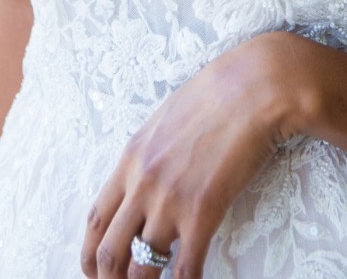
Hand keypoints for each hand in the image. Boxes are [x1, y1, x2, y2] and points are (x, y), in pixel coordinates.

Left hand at [80, 30, 304, 278]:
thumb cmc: (219, 95)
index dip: (90, 255)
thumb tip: (150, 176)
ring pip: (141, 268)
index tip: (96, 273)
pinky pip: (185, 269)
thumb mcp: (168, 119)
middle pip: (108, 252)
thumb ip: (152, 153)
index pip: (96, 218)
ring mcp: (170, 199)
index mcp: (131, 158)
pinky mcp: (202, 211)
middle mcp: (142, 182)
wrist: (256, 86)